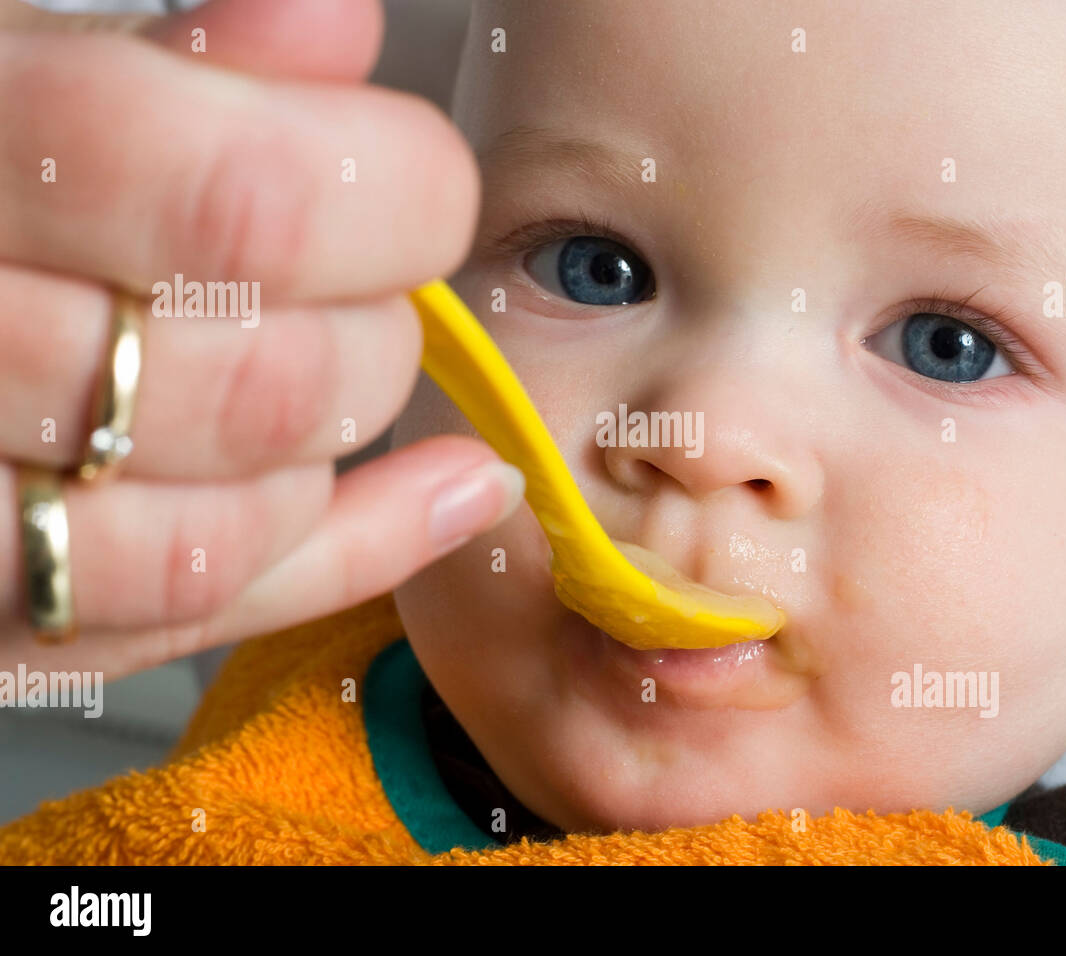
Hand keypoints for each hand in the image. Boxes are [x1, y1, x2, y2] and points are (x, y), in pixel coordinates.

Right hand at [0, 0, 521, 679]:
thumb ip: (159, 53)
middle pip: (261, 385)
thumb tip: (333, 29)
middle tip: (362, 266)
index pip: (244, 206)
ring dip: (342, 438)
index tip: (418, 173)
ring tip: (350, 358)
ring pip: (231, 531)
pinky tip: (447, 496)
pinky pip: (190, 617)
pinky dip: (352, 555)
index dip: (389, 195)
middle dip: (371, 328)